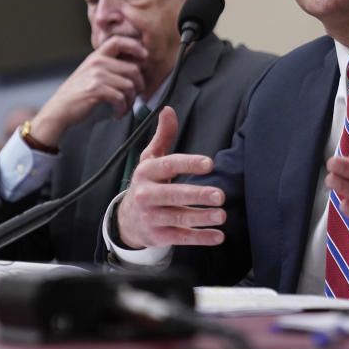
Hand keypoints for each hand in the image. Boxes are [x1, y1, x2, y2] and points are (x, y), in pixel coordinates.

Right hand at [28, 36, 148, 146]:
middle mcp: (97, 63)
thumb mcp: (90, 73)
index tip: (144, 55)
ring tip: (125, 106)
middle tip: (135, 95)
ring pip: (130, 85)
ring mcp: (96, 75)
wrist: (59, 109)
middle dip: (139, 85)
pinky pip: (121, 98)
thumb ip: (108, 67)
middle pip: (133, 68)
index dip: (135, 46)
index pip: (118, 41)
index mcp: (96, 57)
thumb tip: (134, 68)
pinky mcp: (97, 90)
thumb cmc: (77, 93)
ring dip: (131, 100)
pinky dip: (123, 108)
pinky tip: (118, 112)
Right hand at [117, 107, 227, 248]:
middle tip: (220, 195)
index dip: (189, 163)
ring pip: (179, 217)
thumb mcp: (151, 160)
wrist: (126, 220)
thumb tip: (168, 110)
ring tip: (221, 215)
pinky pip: (181, 237)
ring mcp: (151, 217)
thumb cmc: (146, 184)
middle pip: (174, 194)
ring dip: (201, 218)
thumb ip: (163, 136)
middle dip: (197, 195)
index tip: (209, 163)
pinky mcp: (158, 236)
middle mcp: (146, 195)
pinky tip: (218, 236)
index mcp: (147, 173)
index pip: (169, 165)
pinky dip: (200, 238)